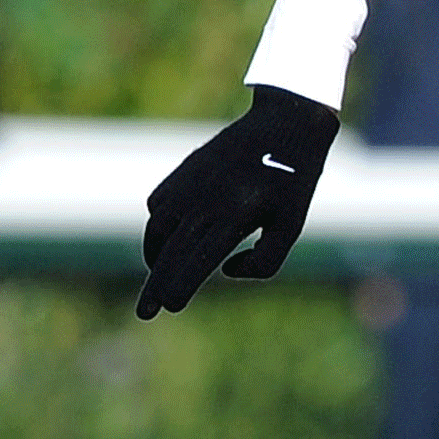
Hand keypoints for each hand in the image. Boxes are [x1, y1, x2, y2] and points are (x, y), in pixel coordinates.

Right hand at [136, 84, 339, 318]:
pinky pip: (158, 207)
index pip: (197, 260)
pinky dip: (158, 230)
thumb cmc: (293, 183)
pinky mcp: (182, 173)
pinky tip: (168, 243)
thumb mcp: (292, 226)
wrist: (284, 125)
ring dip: (156, 259)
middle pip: (171, 253)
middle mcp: (203, 201)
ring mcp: (188, 184)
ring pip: (158, 230)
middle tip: (145, 313)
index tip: (170, 306)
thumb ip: (265, 261)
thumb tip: (225, 272)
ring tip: (158, 280)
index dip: (181, 285)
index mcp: (234, 216)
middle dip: (157, 286)